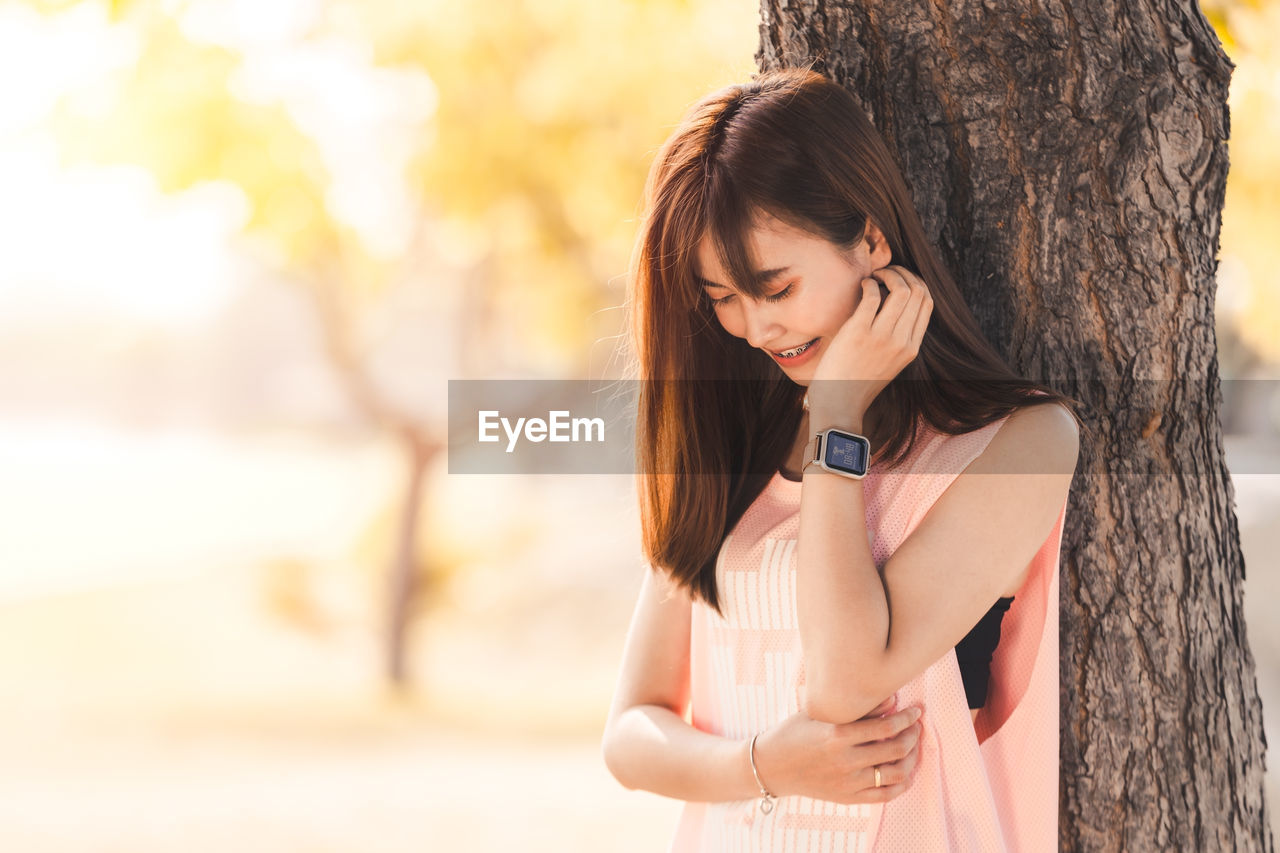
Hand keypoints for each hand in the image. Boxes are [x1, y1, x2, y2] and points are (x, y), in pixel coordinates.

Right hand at [751, 698, 922, 804]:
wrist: (771, 766)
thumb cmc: (794, 732)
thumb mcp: (819, 713)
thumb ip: (855, 708)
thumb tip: (891, 699)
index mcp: (837, 735)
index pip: (886, 726)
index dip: (907, 718)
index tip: (915, 711)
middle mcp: (845, 760)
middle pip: (895, 749)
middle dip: (913, 735)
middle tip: (916, 726)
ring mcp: (847, 783)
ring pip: (895, 774)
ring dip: (911, 759)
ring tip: (912, 748)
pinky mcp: (847, 798)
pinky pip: (885, 796)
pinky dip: (901, 785)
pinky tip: (905, 772)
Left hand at [807, 266, 932, 423]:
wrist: (838, 405)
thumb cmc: (856, 382)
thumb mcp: (888, 362)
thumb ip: (896, 338)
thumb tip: (893, 304)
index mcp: (911, 348)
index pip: (927, 303)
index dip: (916, 283)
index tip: (900, 281)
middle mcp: (902, 341)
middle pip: (917, 292)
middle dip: (903, 274)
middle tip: (886, 273)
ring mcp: (882, 337)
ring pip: (901, 290)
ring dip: (888, 274)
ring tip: (875, 276)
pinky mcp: (859, 332)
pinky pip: (873, 295)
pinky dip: (870, 283)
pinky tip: (863, 285)